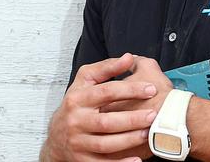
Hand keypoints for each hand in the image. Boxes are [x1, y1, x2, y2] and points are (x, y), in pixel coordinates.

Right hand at [41, 53, 159, 161]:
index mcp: (78, 98)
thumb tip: (128, 57)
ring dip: (129, 140)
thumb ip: (107, 67)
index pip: (106, 92)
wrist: (56, 136)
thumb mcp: (86, 80)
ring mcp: (78, 142)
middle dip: (132, 119)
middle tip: (153, 115)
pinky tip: (137, 160)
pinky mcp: (82, 160)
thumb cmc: (76, 103)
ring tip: (148, 133)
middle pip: (106, 122)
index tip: (151, 88)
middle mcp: (76, 121)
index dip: (130, 89)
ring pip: (106, 144)